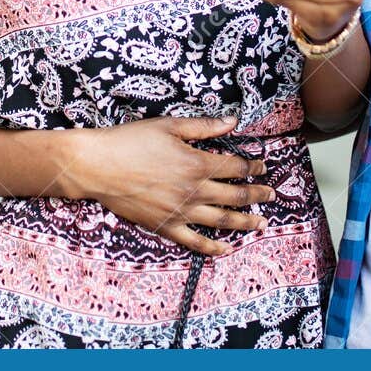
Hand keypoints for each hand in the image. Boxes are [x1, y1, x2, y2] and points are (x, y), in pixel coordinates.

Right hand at [64, 114, 273, 255]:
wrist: (99, 166)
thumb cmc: (131, 141)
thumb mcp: (169, 126)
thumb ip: (204, 126)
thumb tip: (232, 121)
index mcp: (197, 163)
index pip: (235, 166)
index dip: (253, 166)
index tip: (262, 167)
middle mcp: (194, 190)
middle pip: (236, 195)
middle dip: (257, 194)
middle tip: (271, 195)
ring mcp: (181, 212)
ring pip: (222, 220)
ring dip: (245, 221)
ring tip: (260, 223)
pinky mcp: (165, 226)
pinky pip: (195, 242)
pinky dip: (213, 247)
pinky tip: (226, 249)